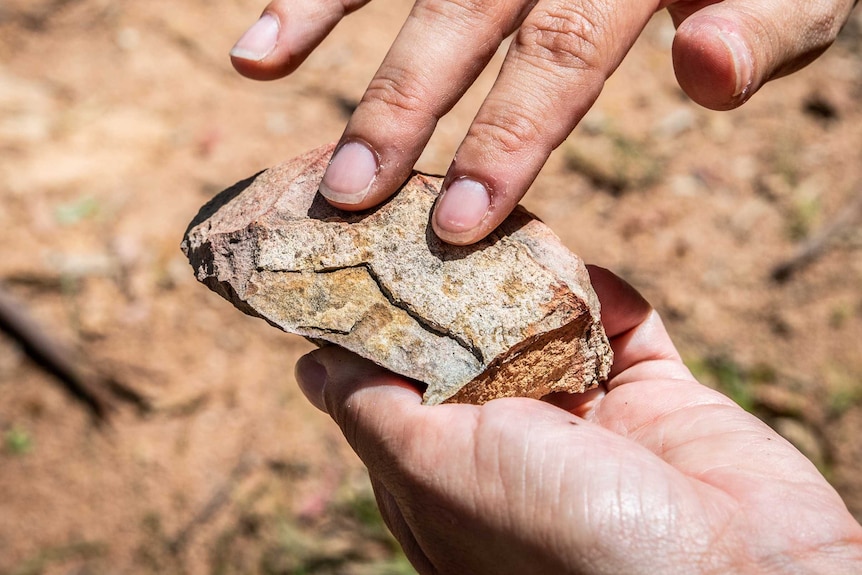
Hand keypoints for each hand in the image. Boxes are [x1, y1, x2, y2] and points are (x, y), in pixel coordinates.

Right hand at [230, 0, 857, 244]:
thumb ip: (762, 25)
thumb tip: (699, 68)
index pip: (563, 54)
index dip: (507, 139)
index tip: (455, 225)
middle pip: (467, 15)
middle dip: (403, 107)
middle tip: (351, 197)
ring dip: (326, 15)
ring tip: (255, 68)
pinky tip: (272, 17)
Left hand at [294, 266, 861, 573]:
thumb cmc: (565, 541)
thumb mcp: (440, 473)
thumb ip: (374, 413)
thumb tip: (311, 365)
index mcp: (448, 479)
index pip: (393, 387)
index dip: (374, 325)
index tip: (359, 256)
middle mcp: (511, 451)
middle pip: (470, 345)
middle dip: (456, 287)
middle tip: (434, 215)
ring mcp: (585, 425)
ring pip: (544, 326)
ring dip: (533, 281)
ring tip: (511, 230)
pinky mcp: (653, 402)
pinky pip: (623, 328)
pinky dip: (607, 298)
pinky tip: (591, 279)